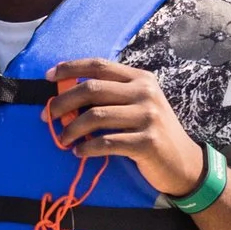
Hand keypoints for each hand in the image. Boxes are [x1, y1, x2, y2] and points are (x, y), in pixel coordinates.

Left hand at [42, 59, 203, 195]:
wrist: (183, 163)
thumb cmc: (152, 133)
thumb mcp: (138, 106)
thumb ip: (111, 96)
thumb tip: (67, 96)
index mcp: (140, 79)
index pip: (99, 65)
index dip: (70, 68)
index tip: (48, 77)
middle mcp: (145, 93)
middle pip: (92, 89)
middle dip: (62, 102)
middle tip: (47, 116)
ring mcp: (148, 117)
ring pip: (95, 116)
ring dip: (71, 129)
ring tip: (62, 139)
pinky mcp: (147, 142)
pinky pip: (107, 142)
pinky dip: (87, 148)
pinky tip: (79, 152)